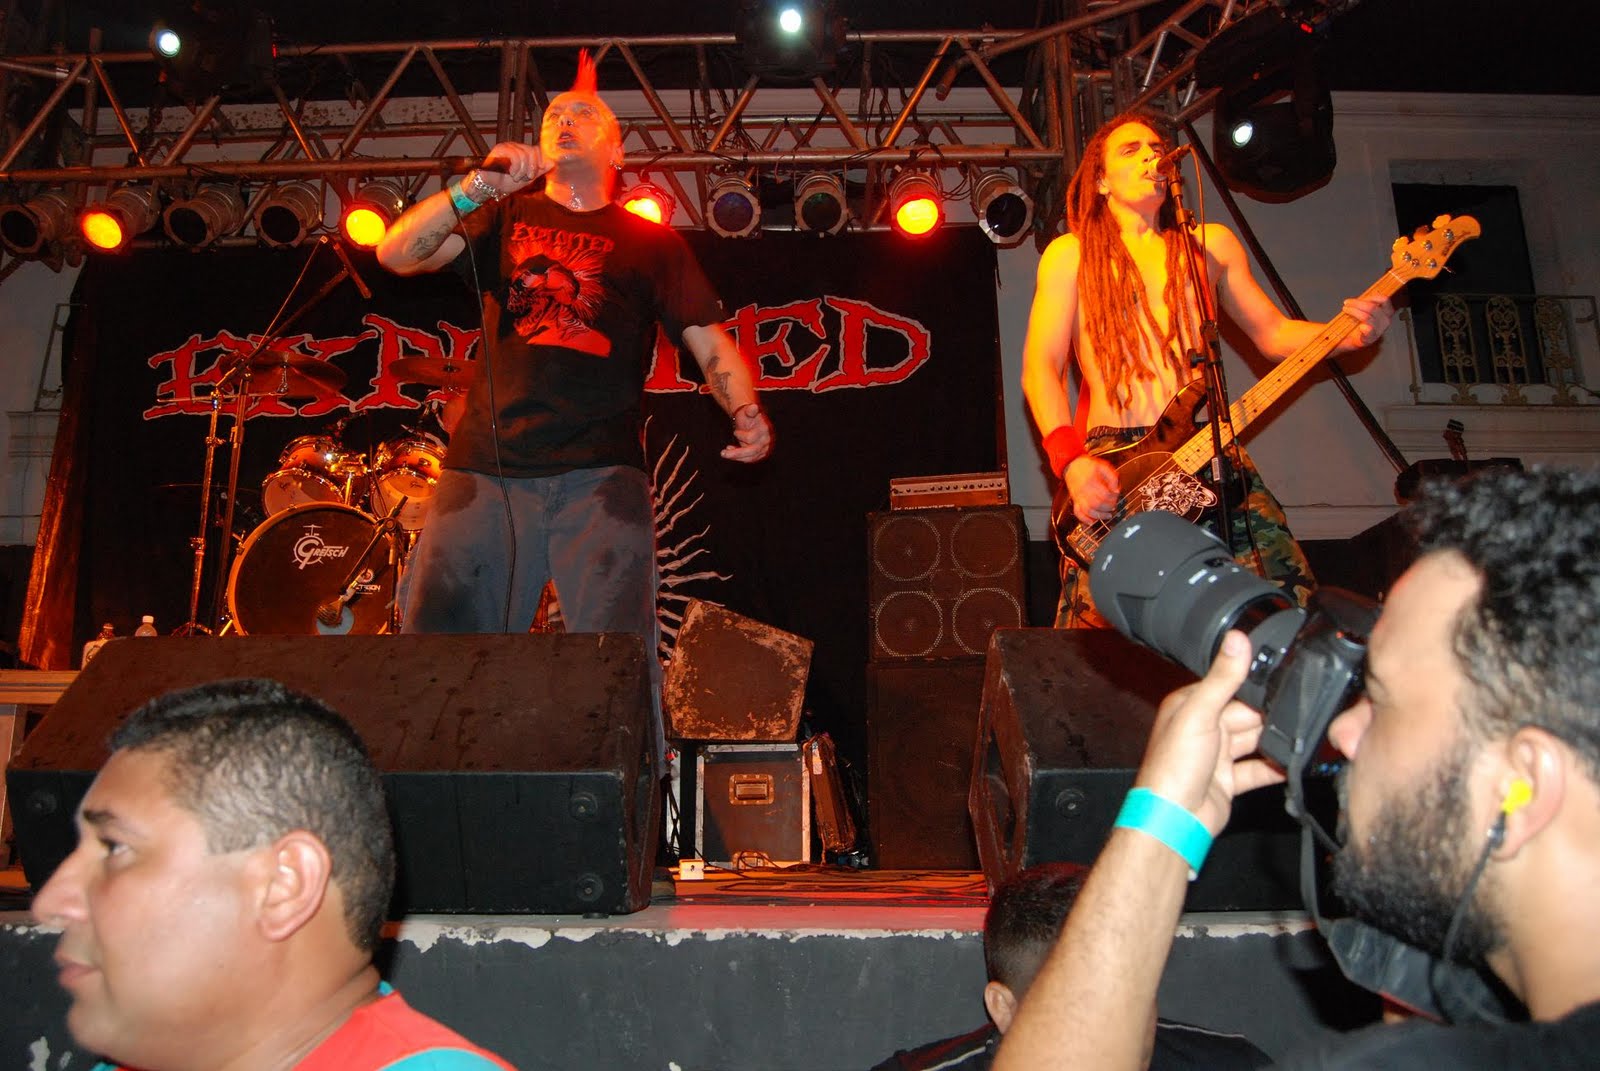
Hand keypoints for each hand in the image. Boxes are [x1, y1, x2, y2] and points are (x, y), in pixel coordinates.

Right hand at [474, 141, 549, 197]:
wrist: (493, 186)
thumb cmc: (508, 181)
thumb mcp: (528, 177)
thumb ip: (539, 170)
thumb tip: (552, 163)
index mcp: (523, 151)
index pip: (537, 149)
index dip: (542, 158)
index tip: (541, 168)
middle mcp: (516, 146)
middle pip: (532, 151)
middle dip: (532, 167)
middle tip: (526, 177)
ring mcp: (508, 146)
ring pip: (525, 154)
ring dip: (523, 170)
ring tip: (516, 177)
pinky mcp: (500, 149)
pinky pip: (515, 155)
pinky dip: (516, 167)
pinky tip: (511, 173)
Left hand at [721, 402, 771, 462]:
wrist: (752, 422)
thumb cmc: (749, 416)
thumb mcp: (748, 411)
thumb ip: (751, 410)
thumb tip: (753, 407)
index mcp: (764, 429)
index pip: (751, 438)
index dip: (741, 436)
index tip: (735, 432)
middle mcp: (765, 440)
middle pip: (752, 451)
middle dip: (736, 453)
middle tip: (722, 453)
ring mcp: (764, 448)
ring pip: (750, 457)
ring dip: (736, 456)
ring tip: (724, 453)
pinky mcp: (760, 454)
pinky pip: (749, 459)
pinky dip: (739, 457)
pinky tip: (731, 452)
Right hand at [1065, 454, 1118, 525]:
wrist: (1071, 465)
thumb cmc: (1087, 465)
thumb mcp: (1103, 466)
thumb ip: (1111, 477)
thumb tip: (1116, 489)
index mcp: (1091, 481)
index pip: (1104, 494)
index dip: (1113, 497)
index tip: (1116, 494)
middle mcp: (1083, 490)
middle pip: (1097, 504)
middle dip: (1108, 507)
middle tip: (1113, 505)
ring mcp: (1078, 496)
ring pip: (1088, 511)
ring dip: (1099, 516)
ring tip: (1107, 515)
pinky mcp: (1075, 500)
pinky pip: (1078, 513)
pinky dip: (1084, 519)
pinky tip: (1092, 522)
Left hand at [1138, 631, 1285, 834]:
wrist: (1175, 819)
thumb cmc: (1173, 767)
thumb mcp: (1200, 714)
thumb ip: (1223, 678)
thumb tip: (1237, 639)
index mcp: (1190, 706)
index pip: (1229, 687)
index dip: (1255, 686)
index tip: (1284, 680)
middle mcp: (1202, 728)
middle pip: (1247, 715)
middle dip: (1269, 717)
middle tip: (1296, 714)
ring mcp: (1216, 755)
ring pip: (1254, 741)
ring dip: (1274, 742)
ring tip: (1299, 737)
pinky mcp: (1228, 780)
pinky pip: (1257, 769)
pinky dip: (1274, 768)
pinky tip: (1293, 765)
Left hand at [1334, 295, 1393, 352]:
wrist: (1346, 340)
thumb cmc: (1355, 324)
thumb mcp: (1362, 310)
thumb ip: (1365, 303)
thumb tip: (1363, 296)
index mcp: (1385, 313)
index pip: (1384, 300)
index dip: (1371, 297)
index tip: (1360, 298)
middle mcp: (1384, 322)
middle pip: (1373, 308)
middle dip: (1357, 303)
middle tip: (1346, 303)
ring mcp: (1378, 331)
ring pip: (1367, 317)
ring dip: (1353, 311)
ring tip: (1345, 310)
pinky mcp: (1369, 340)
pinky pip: (1369, 331)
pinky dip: (1364, 328)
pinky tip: (1360, 326)